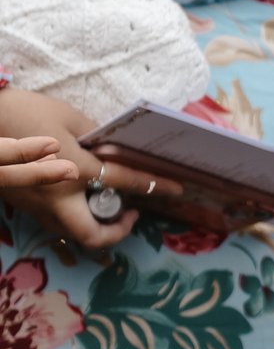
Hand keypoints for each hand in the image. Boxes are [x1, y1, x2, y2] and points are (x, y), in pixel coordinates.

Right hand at [0, 91, 173, 249]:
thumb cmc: (24, 113)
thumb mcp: (69, 117)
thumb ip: (97, 136)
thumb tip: (116, 148)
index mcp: (73, 171)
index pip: (124, 182)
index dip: (154, 185)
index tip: (176, 188)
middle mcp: (55, 197)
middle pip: (91, 235)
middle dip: (117, 232)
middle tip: (131, 214)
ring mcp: (35, 205)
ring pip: (70, 232)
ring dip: (95, 225)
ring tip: (110, 204)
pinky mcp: (23, 204)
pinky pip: (55, 221)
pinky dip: (74, 216)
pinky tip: (83, 197)